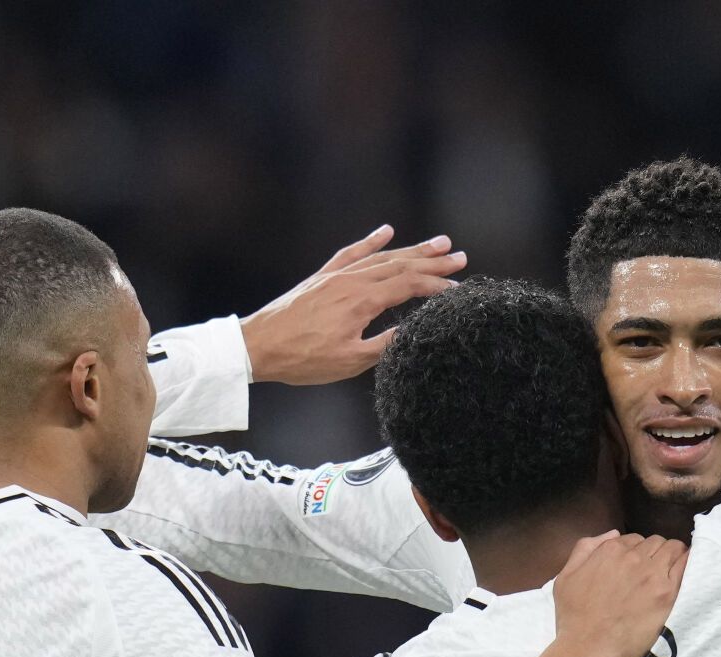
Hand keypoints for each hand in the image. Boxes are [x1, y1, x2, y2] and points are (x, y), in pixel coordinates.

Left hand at [239, 226, 467, 384]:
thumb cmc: (304, 358)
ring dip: (412, 249)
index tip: (458, 289)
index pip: (409, 286)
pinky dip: (370, 241)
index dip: (437, 286)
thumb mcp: (351, 361)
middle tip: (460, 256)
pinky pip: (351, 253)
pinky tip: (386, 231)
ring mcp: (336, 275)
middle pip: (401, 265)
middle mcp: (352, 281)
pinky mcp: (322, 277)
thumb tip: (415, 330)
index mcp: (362, 301)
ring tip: (438, 243)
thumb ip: (386, 344)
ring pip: (381, 257)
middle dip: (433, 261)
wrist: (259, 346)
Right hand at [535, 532, 688, 656]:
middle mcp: (633, 557)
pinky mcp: (668, 593)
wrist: (588, 652)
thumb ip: (585, 549)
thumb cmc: (573, 618)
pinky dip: (688, 565)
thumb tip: (613, 534)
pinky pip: (686, 566)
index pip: (634, 539)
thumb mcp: (566, 577)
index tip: (637, 568)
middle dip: (656, 554)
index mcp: (609, 550)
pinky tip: (687, 574)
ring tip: (671, 574)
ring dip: (674, 557)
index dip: (637, 552)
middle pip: (656, 542)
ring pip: (674, 549)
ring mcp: (653, 574)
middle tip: (653, 574)